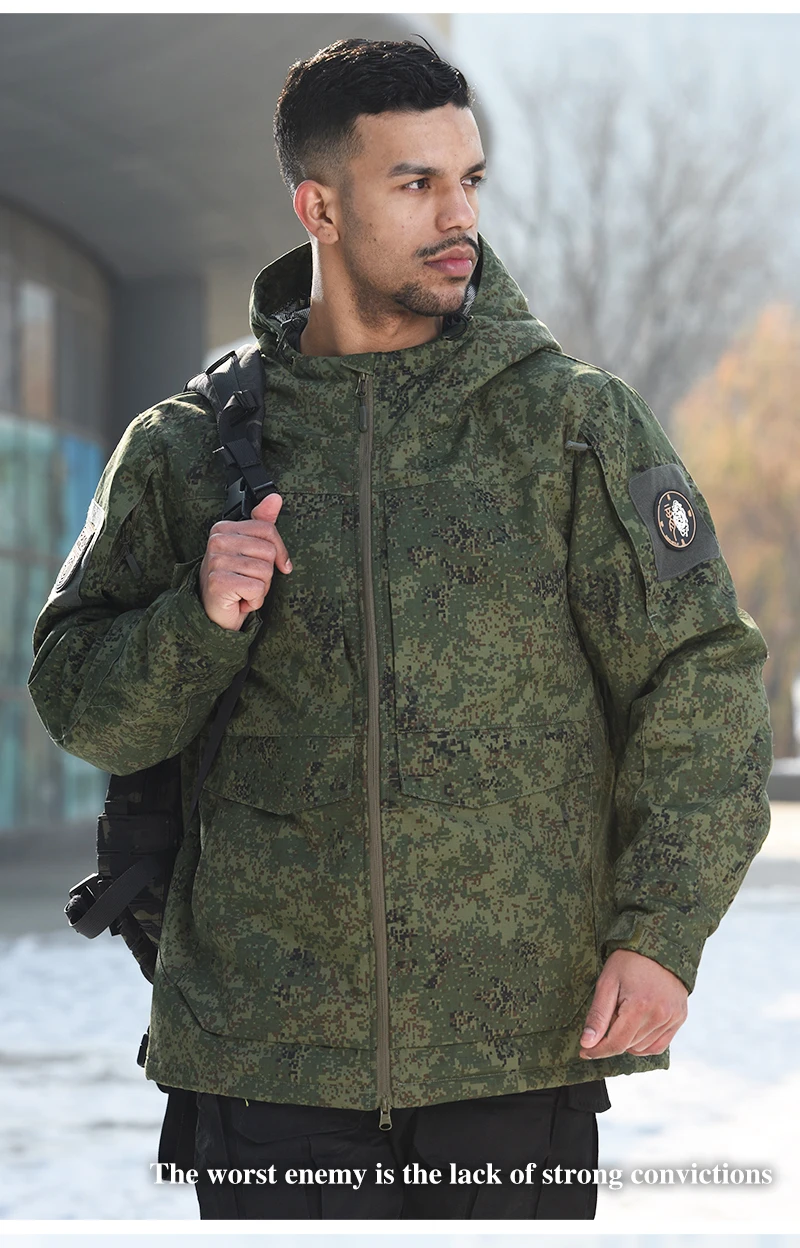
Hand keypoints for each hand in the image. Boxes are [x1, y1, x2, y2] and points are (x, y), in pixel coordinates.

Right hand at [199, 492, 291, 630]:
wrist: (215, 613)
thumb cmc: (235, 580)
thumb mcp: (251, 549)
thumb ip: (263, 522)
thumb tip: (275, 498)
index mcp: (223, 527)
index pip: (268, 529)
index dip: (279, 552)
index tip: (277, 565)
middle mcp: (217, 541)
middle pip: (268, 551)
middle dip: (267, 573)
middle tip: (249, 581)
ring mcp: (216, 561)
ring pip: (265, 571)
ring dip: (261, 588)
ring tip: (244, 590)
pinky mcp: (219, 582)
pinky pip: (257, 588)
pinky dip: (254, 600)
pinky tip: (240, 600)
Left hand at [579, 949, 688, 1059]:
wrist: (658, 945)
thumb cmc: (629, 961)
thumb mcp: (607, 983)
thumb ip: (598, 1016)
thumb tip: (587, 1044)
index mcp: (640, 1006)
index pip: (616, 1043)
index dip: (597, 1050)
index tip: (584, 1051)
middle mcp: (660, 1015)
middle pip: (628, 1045)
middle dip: (611, 1037)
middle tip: (609, 1014)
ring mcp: (672, 1018)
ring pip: (642, 1047)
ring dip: (628, 1040)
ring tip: (625, 1013)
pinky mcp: (680, 1018)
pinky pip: (659, 1045)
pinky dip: (644, 1043)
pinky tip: (637, 1028)